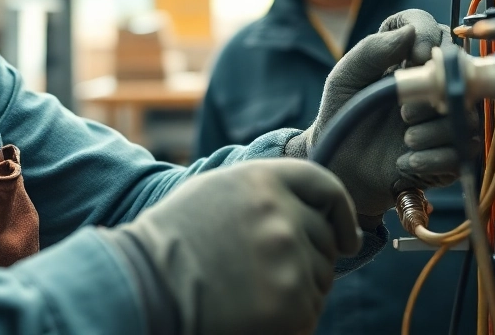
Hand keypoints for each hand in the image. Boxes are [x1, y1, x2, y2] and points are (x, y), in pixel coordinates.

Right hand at [110, 159, 359, 334]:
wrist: (147, 285)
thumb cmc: (177, 239)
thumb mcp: (218, 192)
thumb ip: (267, 191)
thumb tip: (317, 210)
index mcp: (263, 179)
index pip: (326, 187)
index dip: (343, 213)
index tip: (347, 238)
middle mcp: (281, 213)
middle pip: (325, 238)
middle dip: (309, 257)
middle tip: (267, 273)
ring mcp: (288, 257)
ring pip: (321, 276)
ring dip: (299, 287)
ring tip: (251, 290)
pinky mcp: (290, 301)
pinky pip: (311, 309)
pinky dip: (293, 316)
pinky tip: (256, 311)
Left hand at [284, 9, 474, 220]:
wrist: (341, 165)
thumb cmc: (343, 115)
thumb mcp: (346, 78)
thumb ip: (371, 50)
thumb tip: (409, 32)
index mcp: (411, 57)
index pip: (436, 30)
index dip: (431, 37)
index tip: (414, 58)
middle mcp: (435, 83)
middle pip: (461, 71)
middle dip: (435, 90)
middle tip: (403, 111)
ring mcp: (447, 117)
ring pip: (466, 114)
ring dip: (434, 129)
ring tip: (405, 139)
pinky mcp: (451, 151)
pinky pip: (463, 149)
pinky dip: (435, 158)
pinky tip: (407, 162)